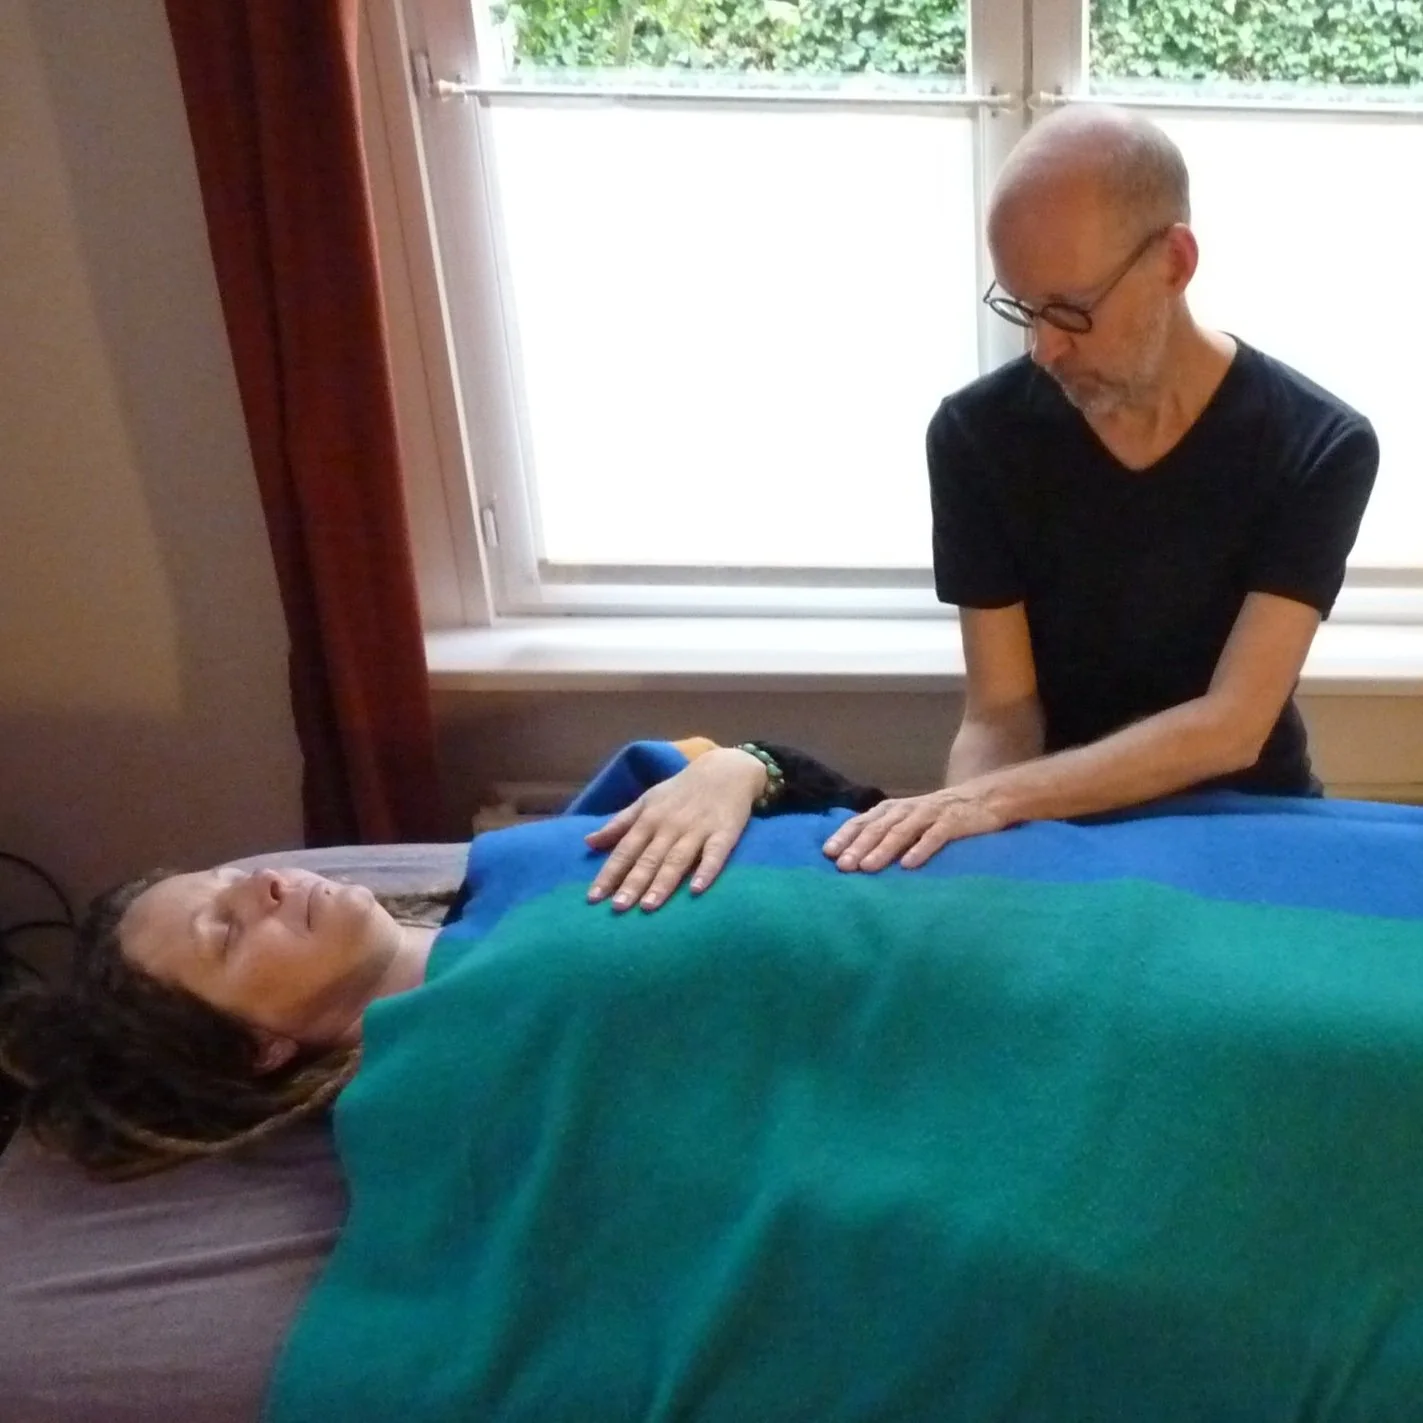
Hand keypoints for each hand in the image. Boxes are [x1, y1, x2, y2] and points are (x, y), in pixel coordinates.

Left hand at [585, 747, 766, 911]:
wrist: (725, 770)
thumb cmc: (680, 790)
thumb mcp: (646, 801)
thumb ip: (619, 823)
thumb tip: (588, 842)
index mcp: (649, 819)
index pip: (625, 850)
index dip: (609, 873)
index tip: (593, 898)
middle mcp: (670, 826)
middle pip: (648, 858)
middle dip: (632, 884)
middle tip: (617, 908)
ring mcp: (697, 830)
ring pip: (677, 859)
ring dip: (662, 883)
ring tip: (648, 907)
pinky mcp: (724, 833)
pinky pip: (715, 854)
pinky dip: (706, 871)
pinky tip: (697, 890)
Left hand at [821, 787, 1007, 871]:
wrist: (985, 798)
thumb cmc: (938, 815)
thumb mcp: (908, 820)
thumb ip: (885, 832)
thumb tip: (852, 855)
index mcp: (893, 809)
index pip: (862, 821)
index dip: (845, 836)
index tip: (828, 853)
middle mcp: (907, 809)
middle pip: (878, 828)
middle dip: (858, 846)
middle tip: (842, 866)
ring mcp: (929, 814)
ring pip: (901, 832)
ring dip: (882, 849)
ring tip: (867, 867)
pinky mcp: (952, 823)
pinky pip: (934, 837)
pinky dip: (920, 850)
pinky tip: (908, 865)